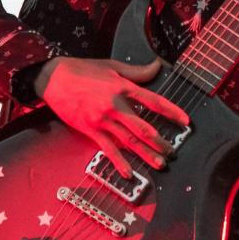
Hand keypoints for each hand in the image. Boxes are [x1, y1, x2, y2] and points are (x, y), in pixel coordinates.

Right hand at [38, 56, 187, 166]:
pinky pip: (107, 149)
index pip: (153, 101)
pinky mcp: (90, 130)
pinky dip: (119, 162)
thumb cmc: (81, 70)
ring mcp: (102, 120)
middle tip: (172, 151)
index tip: (185, 121)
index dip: (171, 111)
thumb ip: (137, 71)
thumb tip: (157, 66)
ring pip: (128, 140)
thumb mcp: (112, 67)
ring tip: (159, 163)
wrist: (53, 78)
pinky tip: (128, 173)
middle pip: (143, 127)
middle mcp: (114, 105)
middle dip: (160, 141)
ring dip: (145, 154)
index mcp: (122, 88)